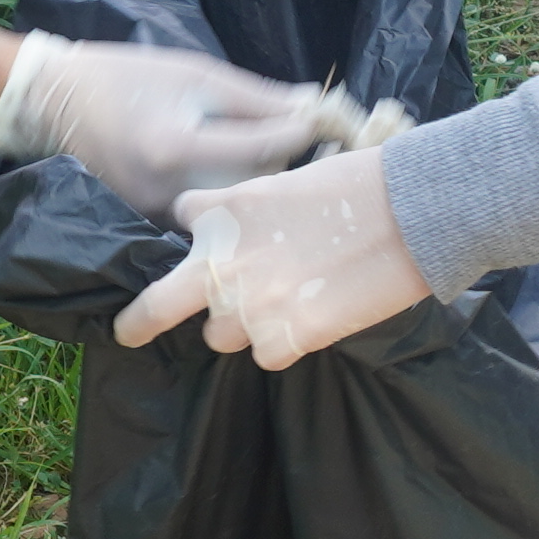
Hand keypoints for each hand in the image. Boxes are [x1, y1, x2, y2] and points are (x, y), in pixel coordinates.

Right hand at [0, 39, 371, 212]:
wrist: (55, 105)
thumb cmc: (127, 77)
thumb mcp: (196, 73)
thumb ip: (258, 98)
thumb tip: (318, 108)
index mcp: (180, 147)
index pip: (269, 147)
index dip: (313, 132)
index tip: (344, 121)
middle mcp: (171, 193)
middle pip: (263, 191)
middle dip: (305, 172)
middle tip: (347, 154)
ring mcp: (160, 218)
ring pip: (240, 213)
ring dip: (277, 195)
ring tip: (315, 177)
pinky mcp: (153, 227)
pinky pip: (213, 221)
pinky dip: (242, 207)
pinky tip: (269, 195)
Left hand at [114, 144, 429, 363]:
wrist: (410, 213)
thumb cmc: (361, 185)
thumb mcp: (288, 183)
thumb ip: (252, 211)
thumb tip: (246, 235)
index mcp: (222, 211)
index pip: (185, 219)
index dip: (201, 228)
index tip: (206, 237)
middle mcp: (223, 261)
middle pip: (160, 304)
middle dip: (139, 321)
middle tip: (127, 332)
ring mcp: (250, 305)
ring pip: (220, 335)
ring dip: (241, 325)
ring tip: (284, 304)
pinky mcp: (285, 338)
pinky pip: (266, 355)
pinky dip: (284, 343)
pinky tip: (313, 318)